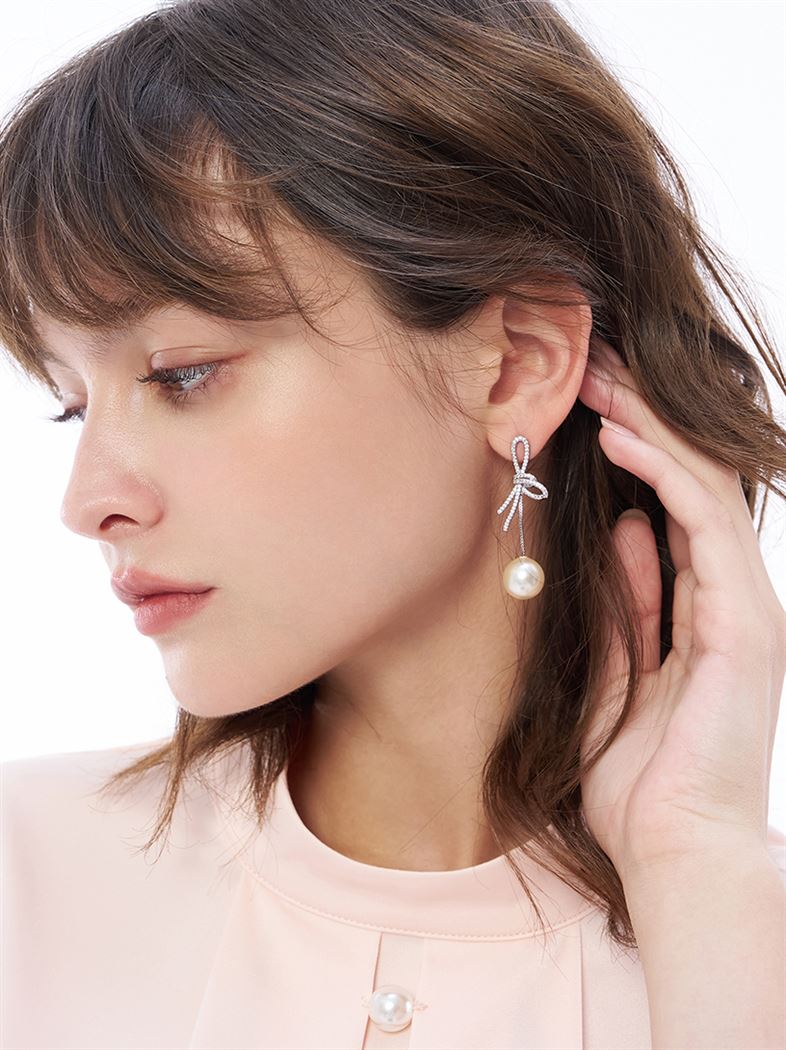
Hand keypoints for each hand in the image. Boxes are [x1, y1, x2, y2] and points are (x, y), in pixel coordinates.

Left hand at [575, 338, 784, 882]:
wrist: (676, 850)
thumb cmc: (642, 778)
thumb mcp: (613, 676)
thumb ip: (623, 607)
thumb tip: (624, 533)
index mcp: (700, 610)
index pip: (668, 508)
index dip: (631, 452)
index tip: (581, 408)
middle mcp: (729, 597)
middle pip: (687, 483)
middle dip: (640, 420)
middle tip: (592, 367)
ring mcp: (745, 604)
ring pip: (702, 487)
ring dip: (650, 427)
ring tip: (600, 378)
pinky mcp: (746, 619)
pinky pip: (704, 526)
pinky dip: (666, 474)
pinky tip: (622, 434)